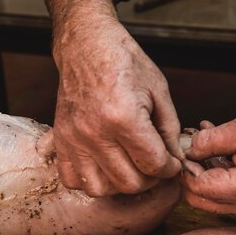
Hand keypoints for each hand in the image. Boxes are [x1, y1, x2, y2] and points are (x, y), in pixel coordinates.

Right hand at [52, 20, 181, 196]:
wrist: (86, 46)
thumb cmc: (123, 61)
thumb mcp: (158, 90)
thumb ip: (169, 129)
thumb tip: (175, 159)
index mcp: (124, 117)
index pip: (154, 164)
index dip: (170, 168)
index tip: (171, 162)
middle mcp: (96, 132)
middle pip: (129, 182)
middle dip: (149, 179)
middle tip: (154, 165)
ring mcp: (75, 139)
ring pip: (101, 189)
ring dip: (119, 184)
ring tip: (129, 167)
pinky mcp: (61, 140)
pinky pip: (73, 179)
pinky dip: (90, 180)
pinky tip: (103, 166)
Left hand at [181, 106, 235, 215]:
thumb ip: (207, 142)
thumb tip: (183, 150)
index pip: (198, 188)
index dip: (184, 168)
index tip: (182, 147)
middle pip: (200, 198)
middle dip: (190, 172)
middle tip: (188, 146)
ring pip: (209, 196)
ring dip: (201, 170)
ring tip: (201, 140)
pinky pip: (224, 191)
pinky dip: (215, 171)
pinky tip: (213, 147)